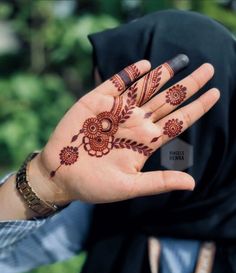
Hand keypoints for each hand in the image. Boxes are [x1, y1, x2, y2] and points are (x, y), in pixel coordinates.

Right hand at [32, 54, 219, 203]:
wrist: (61, 175)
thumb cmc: (94, 185)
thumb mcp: (129, 187)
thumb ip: (159, 182)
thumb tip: (192, 184)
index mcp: (145, 142)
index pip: (178, 121)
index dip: (198, 107)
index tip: (216, 93)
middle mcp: (135, 123)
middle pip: (168, 100)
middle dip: (189, 85)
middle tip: (210, 69)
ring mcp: (117, 111)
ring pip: (146, 88)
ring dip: (164, 74)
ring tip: (184, 60)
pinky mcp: (96, 101)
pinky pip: (117, 83)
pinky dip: (131, 73)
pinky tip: (146, 64)